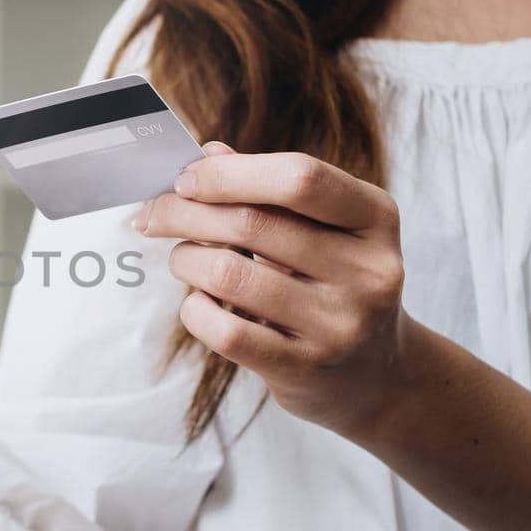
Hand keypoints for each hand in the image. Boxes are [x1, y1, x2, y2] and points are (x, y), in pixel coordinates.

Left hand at [135, 143, 411, 440]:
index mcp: (376, 217)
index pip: (300, 177)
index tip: (185, 179)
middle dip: (186, 212)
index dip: (230, 174)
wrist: (376, 374)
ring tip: (183, 260)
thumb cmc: (335, 284)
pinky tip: (200, 302)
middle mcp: (367, 270)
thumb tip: (208, 155)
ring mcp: (339, 324)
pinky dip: (195, 310)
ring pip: (229, 275)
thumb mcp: (325, 230)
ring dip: (186, 259)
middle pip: (253, 223)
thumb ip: (270, 189)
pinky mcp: (305, 368)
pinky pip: (225, 330)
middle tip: (154, 215)